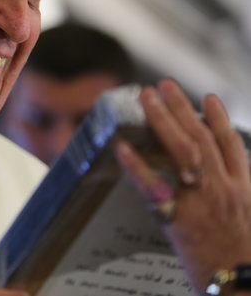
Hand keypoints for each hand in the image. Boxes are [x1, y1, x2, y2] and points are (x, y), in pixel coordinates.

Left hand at [114, 78, 250, 294]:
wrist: (242, 289)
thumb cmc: (244, 255)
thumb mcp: (249, 217)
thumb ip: (237, 192)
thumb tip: (223, 173)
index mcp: (243, 188)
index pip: (231, 145)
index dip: (220, 119)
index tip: (207, 98)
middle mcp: (223, 187)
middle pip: (202, 138)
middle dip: (183, 108)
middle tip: (164, 84)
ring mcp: (201, 200)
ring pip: (183, 150)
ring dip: (164, 120)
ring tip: (149, 97)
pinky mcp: (179, 218)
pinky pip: (153, 185)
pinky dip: (136, 164)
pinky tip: (121, 145)